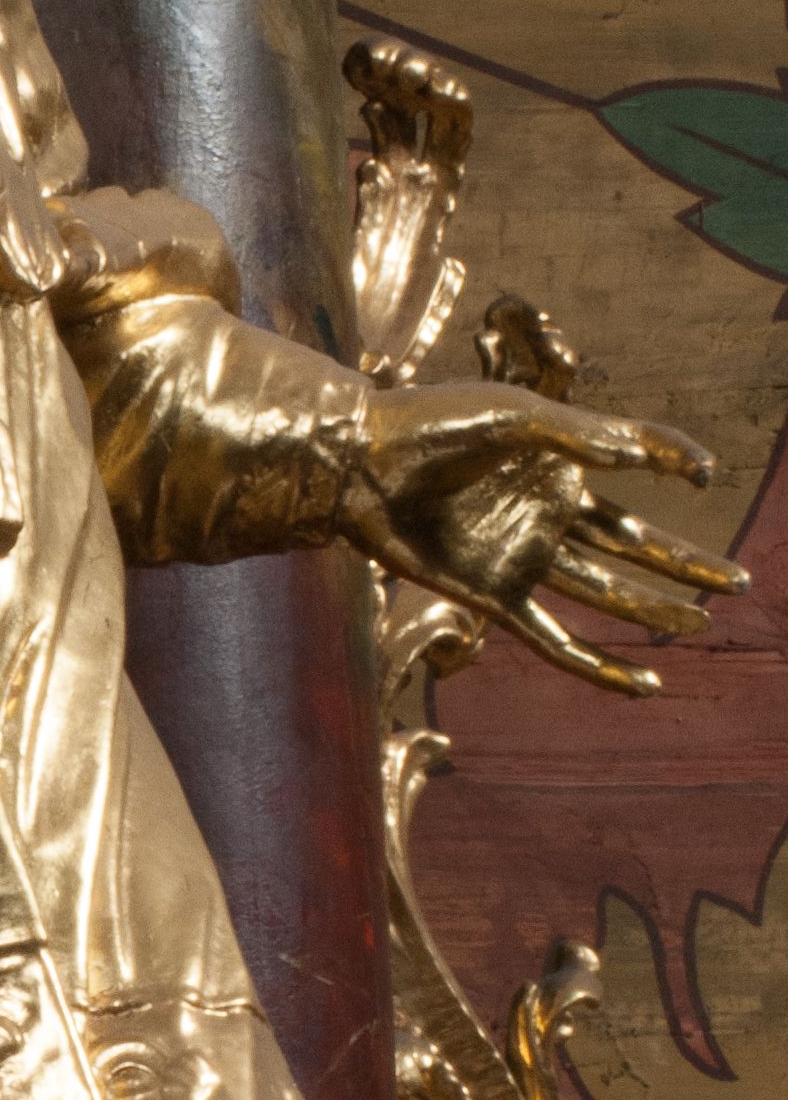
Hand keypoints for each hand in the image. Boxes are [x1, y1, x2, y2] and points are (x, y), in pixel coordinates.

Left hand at [339, 380, 745, 692]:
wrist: (359, 466)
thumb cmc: (431, 424)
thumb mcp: (516, 416)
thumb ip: (585, 436)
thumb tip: (656, 457)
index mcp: (556, 457)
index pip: (633, 463)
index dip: (671, 462)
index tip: (705, 473)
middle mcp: (546, 509)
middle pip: (634, 544)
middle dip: (686, 564)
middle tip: (740, 582)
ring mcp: (522, 555)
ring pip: (606, 591)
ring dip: (655, 609)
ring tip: (703, 623)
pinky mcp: (493, 597)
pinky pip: (555, 641)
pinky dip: (599, 667)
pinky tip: (644, 683)